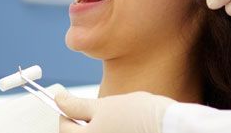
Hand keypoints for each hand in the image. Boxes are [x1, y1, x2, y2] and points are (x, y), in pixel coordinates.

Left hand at [55, 91, 173, 132]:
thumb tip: (59, 100)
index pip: (64, 129)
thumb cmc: (140, 115)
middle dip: (81, 124)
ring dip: (96, 129)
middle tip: (93, 113)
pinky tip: (121, 128)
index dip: (66, 113)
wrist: (170, 126)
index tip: (72, 104)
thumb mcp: (104, 105)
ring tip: (112, 120)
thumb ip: (77, 106)